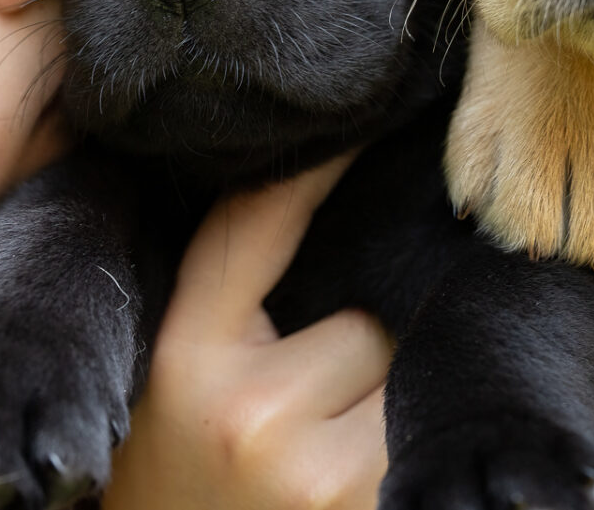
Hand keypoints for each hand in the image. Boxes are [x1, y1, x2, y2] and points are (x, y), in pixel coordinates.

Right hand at [106, 158, 391, 509]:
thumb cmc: (179, 488)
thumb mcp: (175, 388)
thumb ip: (230, 301)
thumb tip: (310, 182)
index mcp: (184, 361)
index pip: (253, 228)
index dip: (311, 170)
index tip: (358, 122)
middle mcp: (245, 411)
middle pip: (363, 322)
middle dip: (355, 360)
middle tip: (309, 423)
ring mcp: (312, 468)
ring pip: (400, 379)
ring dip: (385, 413)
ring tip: (328, 468)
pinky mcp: (363, 505)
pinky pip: (418, 439)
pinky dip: (407, 456)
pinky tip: (361, 484)